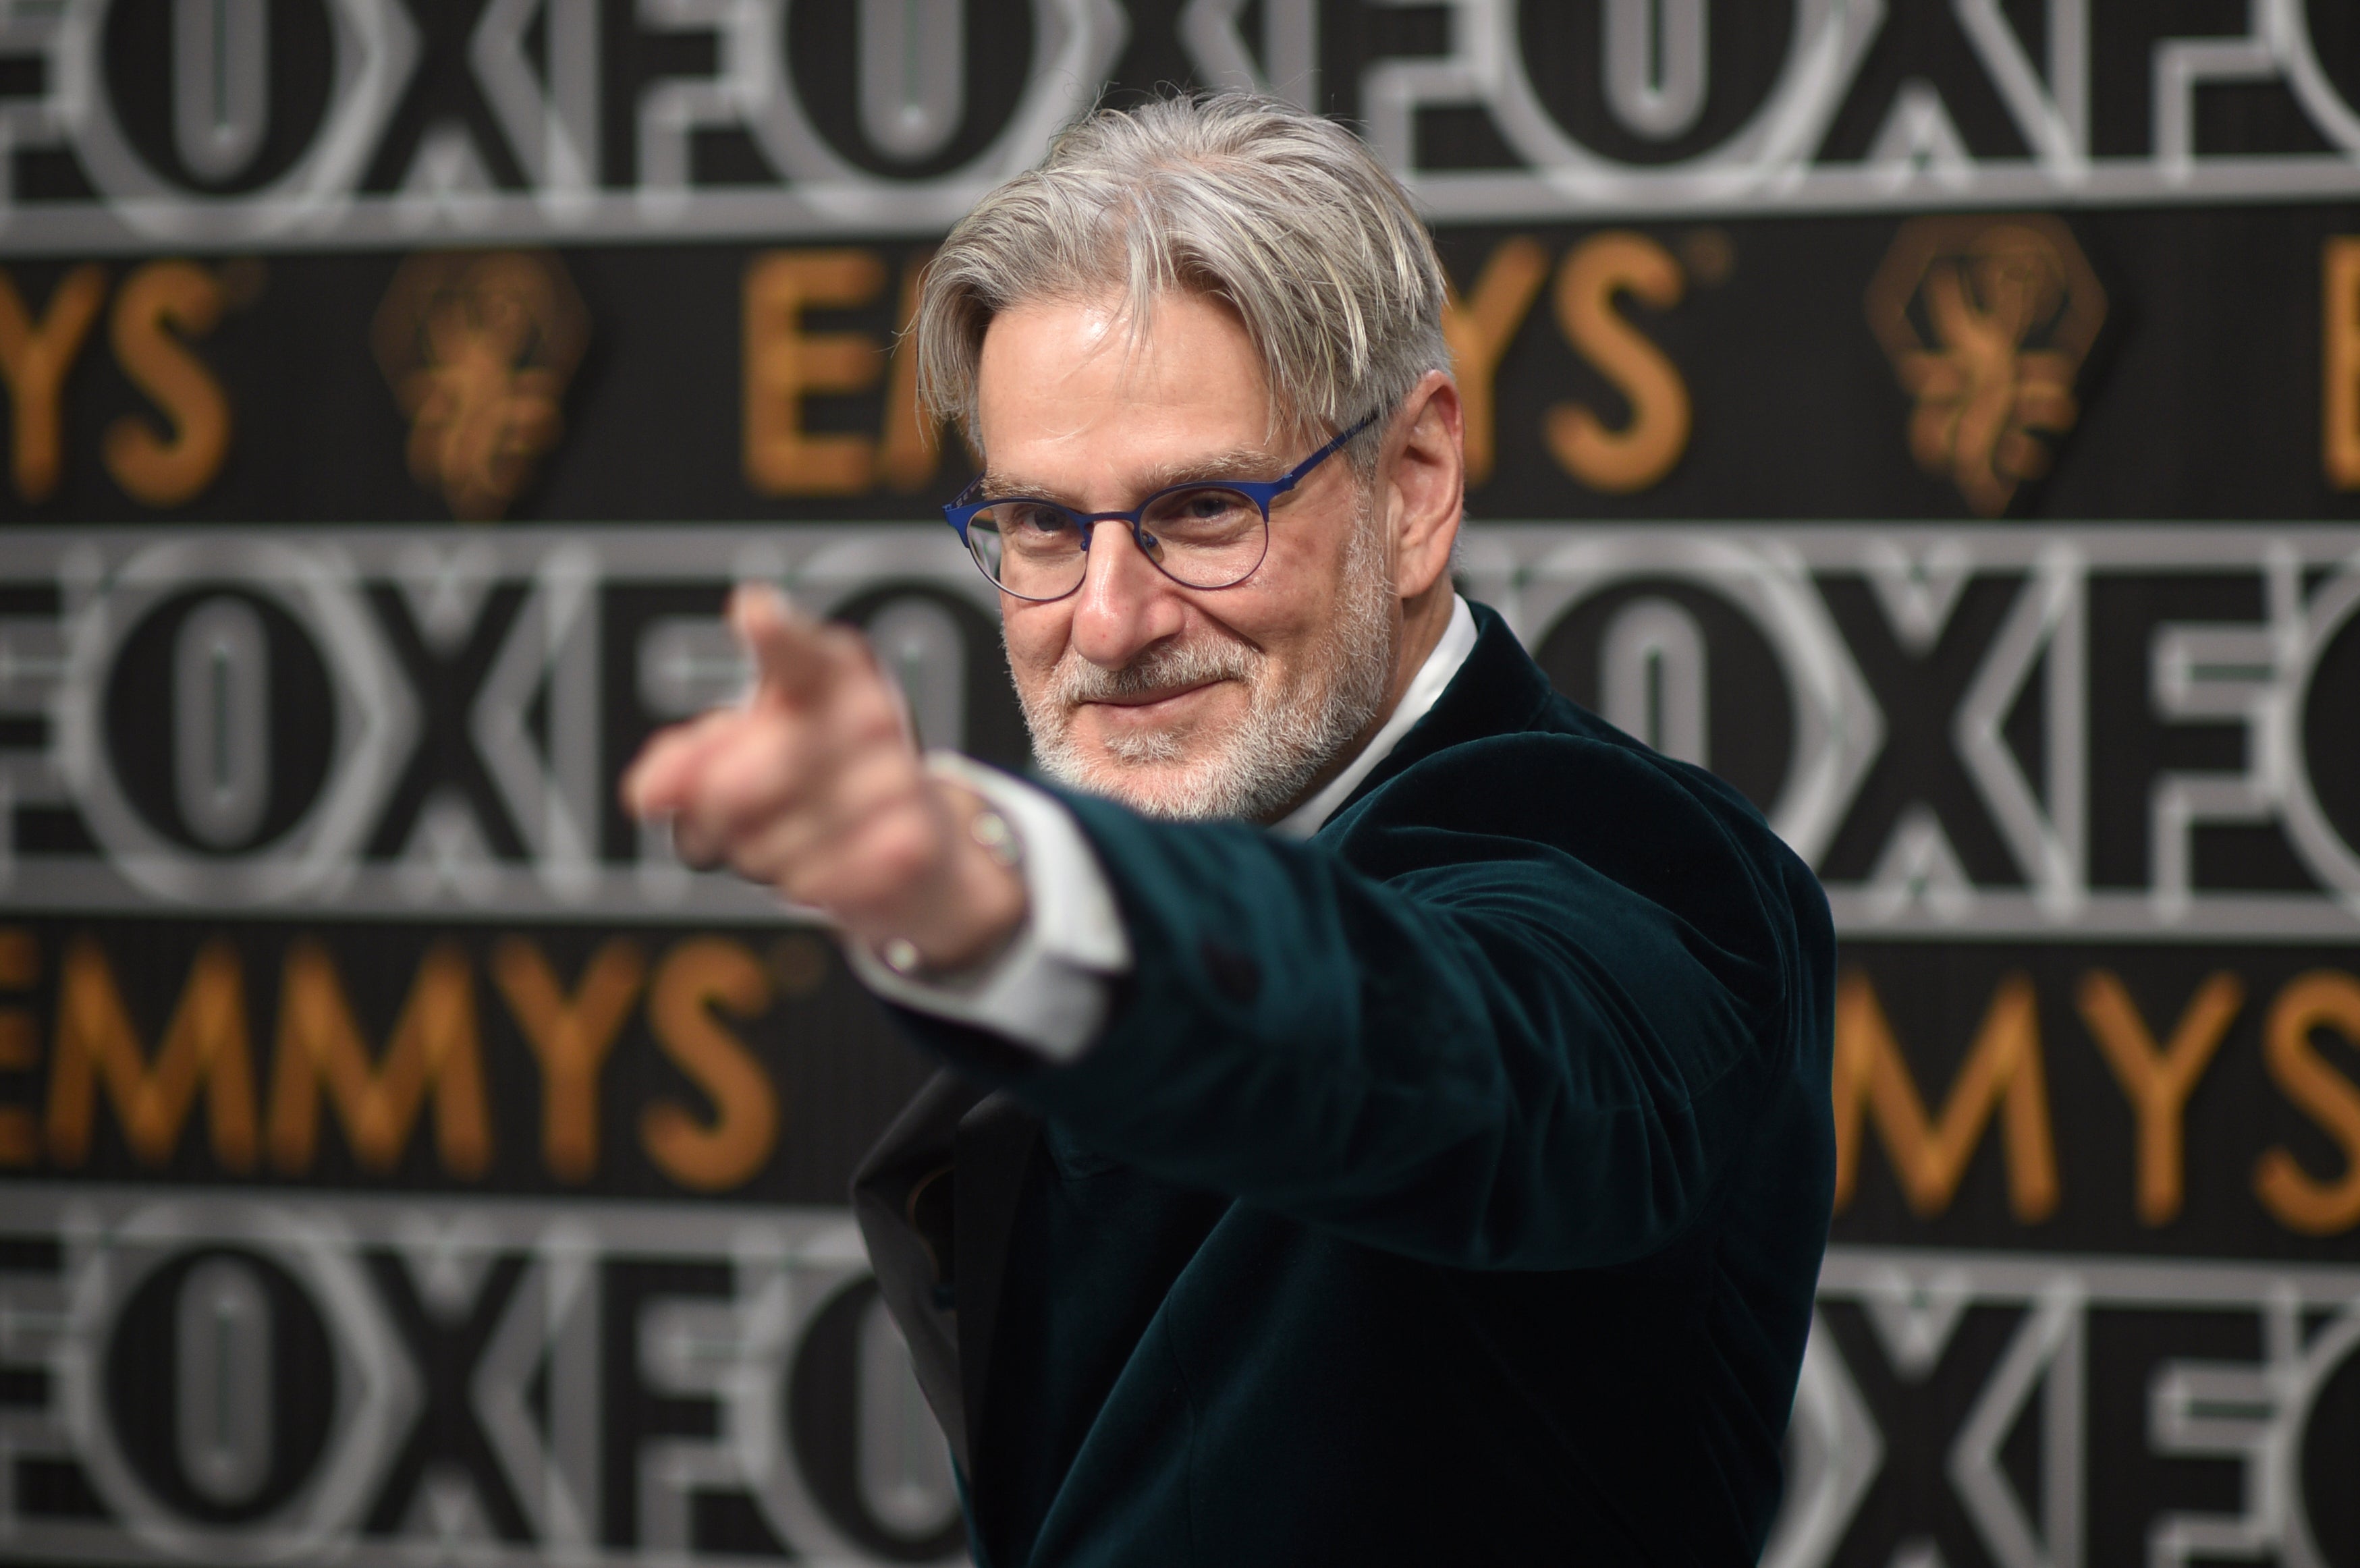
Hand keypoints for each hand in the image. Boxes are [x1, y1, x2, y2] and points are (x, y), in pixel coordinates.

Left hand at [621, 586, 1026, 969]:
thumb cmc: (815, 781)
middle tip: (738, 810)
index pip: (793, 653)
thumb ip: (685, 761)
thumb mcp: (744, 754)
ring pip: (761, 848)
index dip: (774, 637)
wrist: (917, 842)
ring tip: (799, 834)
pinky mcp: (911, 842)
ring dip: (759, 856)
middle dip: (712, 816)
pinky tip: (831, 862)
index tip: (754, 614)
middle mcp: (870, 713)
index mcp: (826, 670)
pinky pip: (810, 883)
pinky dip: (804, 884)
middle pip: (729, 786)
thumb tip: (646, 795)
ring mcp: (897, 776)